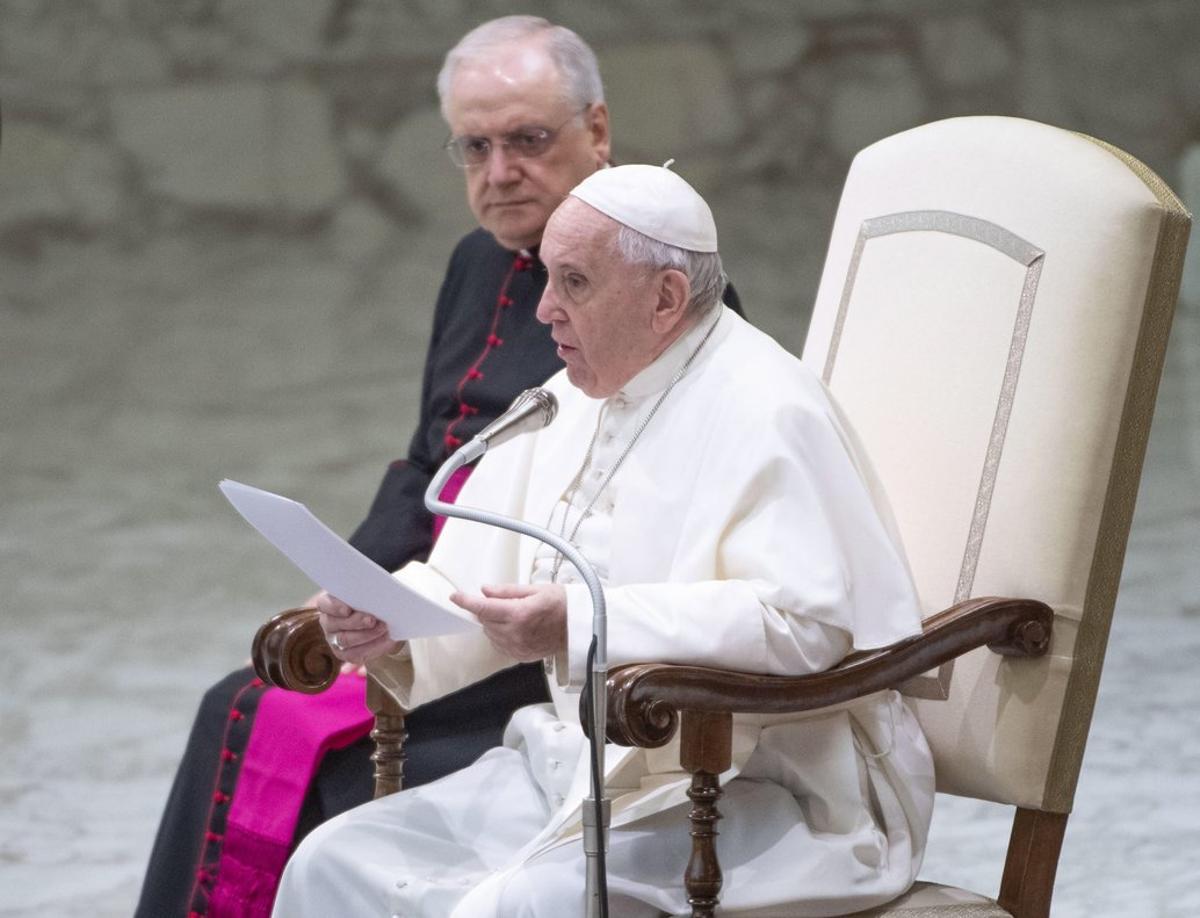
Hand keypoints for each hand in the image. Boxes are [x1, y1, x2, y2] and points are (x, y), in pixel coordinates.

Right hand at [316, 591, 397, 664]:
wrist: (379, 620)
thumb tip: (376, 596)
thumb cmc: (370, 602)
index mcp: (328, 604)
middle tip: (372, 619)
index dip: (335, 607)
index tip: (347, 609)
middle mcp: (328, 622)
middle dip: (356, 622)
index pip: (324, 604)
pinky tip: (386, 640)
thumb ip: (366, 595)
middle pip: (335, 624)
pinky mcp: (346, 653)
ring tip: (383, 628)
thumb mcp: (366, 596)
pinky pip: (356, 654)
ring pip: (345, 640)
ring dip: (366, 634)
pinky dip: (373, 646)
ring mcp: (335, 639)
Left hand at [451, 583, 566, 662]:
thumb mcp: (535, 589)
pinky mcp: (521, 655)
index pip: (484, 607)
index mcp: (519, 614)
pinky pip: (500, 645)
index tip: (455, 596)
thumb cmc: (561, 604)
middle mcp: (516, 633)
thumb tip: (486, 590)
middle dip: (485, 610)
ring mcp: (518, 647)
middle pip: (485, 621)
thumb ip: (507, 591)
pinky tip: (514, 627)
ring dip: (493, 623)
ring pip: (490, 634)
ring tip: (511, 614)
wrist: (578, 626)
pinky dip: (500, 635)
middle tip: (500, 602)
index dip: (466, 601)